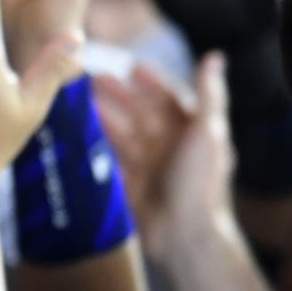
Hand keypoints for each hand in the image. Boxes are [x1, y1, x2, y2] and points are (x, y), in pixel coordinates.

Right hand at [92, 53, 234, 258]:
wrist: (184, 234)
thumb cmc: (201, 182)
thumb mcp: (207, 133)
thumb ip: (209, 95)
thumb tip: (214, 56)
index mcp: (191, 132)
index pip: (168, 98)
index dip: (151, 82)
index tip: (130, 66)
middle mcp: (169, 146)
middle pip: (140, 113)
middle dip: (118, 95)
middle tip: (90, 79)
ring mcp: (148, 165)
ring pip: (121, 134)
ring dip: (102, 116)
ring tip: (77, 102)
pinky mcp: (130, 184)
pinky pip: (109, 160)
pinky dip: (95, 147)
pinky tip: (77, 134)